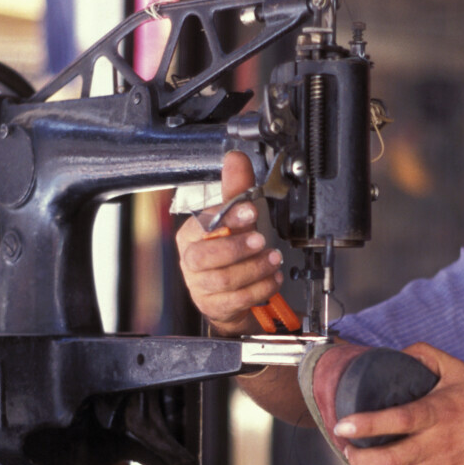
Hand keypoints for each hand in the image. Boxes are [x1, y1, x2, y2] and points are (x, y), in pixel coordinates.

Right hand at [176, 151, 284, 336]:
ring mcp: (201, 286)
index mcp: (190, 235)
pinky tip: (272, 277)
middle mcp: (191, 261)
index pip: (202, 224)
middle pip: (205, 256)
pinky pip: (238, 299)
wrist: (230, 292)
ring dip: (254, 268)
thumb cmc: (229, 251)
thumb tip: (235, 159)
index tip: (249, 212)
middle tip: (261, 240)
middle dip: (237, 247)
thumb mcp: (235, 219)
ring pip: (224, 279)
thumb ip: (235, 189)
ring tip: (273, 259)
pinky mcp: (215, 305)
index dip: (227, 218)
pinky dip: (260, 288)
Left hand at [332, 343, 463, 464]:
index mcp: (440, 412)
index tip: (343, 424)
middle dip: (359, 458)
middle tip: (348, 447)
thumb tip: (397, 354)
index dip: (366, 424)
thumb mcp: (459, 369)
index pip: (398, 421)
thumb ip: (425, 355)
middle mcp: (439, 444)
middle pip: (389, 461)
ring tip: (361, 462)